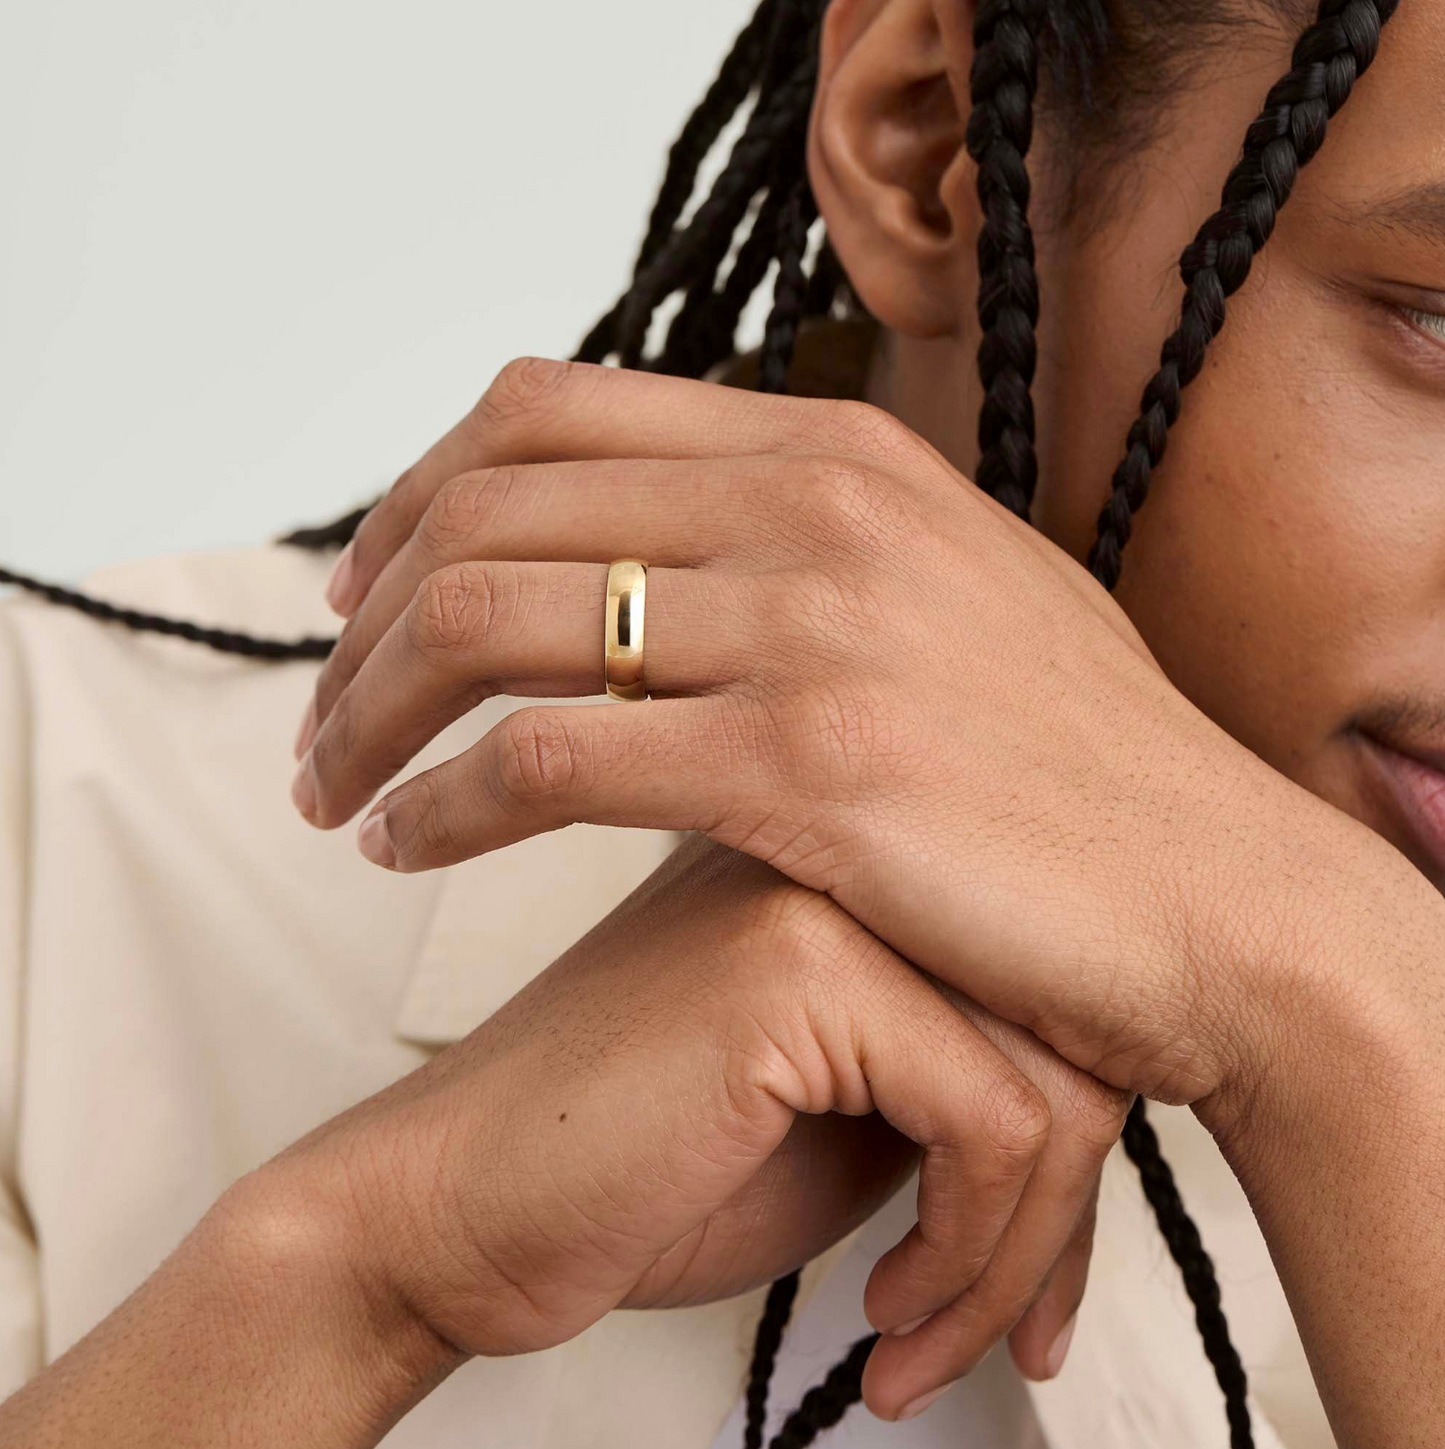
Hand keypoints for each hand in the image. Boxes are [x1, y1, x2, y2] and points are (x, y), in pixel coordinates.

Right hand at [224, 837, 1123, 1419]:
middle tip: (1012, 1330)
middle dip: (1061, 1220)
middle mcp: (842, 858)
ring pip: (1058, 1082)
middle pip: (1074, 1030)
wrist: (461, 1211)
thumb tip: (1102, 1119)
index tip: (1033, 1275)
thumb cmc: (634, 1170)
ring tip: (927, 1337)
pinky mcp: (796, 967)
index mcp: (849, 874)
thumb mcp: (842, 1114)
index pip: (1044, 987)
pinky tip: (885, 1314)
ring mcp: (818, 895)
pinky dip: (969, 1254)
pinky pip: (993, 1123)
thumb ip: (957, 1075)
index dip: (1066, 1157)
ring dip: (1015, 1257)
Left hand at [293, 356, 1388, 1118]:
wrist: (1217, 894)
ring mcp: (811, 634)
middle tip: (320, 703)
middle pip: (487, 506)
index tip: (365, 585)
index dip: (417, 491)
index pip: (548, 410)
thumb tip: (670, 552)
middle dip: (363, 611)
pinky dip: (439, 803)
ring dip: (370, 709)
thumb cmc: (1080, 765)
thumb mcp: (950, 591)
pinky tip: (402, 846)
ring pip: (490, 623)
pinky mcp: (808, 773)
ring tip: (328, 784)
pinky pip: (549, 763)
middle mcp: (812, 512)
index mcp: (835, 453)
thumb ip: (811, 546)